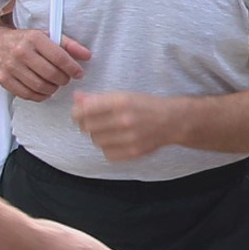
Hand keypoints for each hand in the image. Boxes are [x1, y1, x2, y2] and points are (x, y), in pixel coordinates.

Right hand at [0, 26, 89, 102]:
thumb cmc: (23, 41)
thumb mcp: (46, 36)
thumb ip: (68, 45)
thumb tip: (86, 55)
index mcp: (34, 38)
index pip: (59, 57)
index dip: (73, 68)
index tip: (78, 72)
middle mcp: (21, 52)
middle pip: (51, 74)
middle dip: (63, 79)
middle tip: (65, 78)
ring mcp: (11, 67)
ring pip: (40, 86)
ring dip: (53, 88)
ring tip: (55, 83)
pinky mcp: (5, 79)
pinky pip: (28, 94)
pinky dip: (40, 96)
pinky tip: (44, 90)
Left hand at [72, 90, 189, 162]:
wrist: (172, 121)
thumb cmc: (146, 106)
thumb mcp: (123, 95)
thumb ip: (98, 98)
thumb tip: (76, 98)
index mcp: (121, 102)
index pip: (85, 110)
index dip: (77, 112)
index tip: (78, 113)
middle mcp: (124, 120)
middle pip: (88, 127)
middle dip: (85, 124)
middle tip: (91, 121)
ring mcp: (129, 138)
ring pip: (96, 141)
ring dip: (97, 136)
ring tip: (106, 130)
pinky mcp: (133, 152)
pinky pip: (107, 153)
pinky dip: (107, 148)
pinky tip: (114, 140)